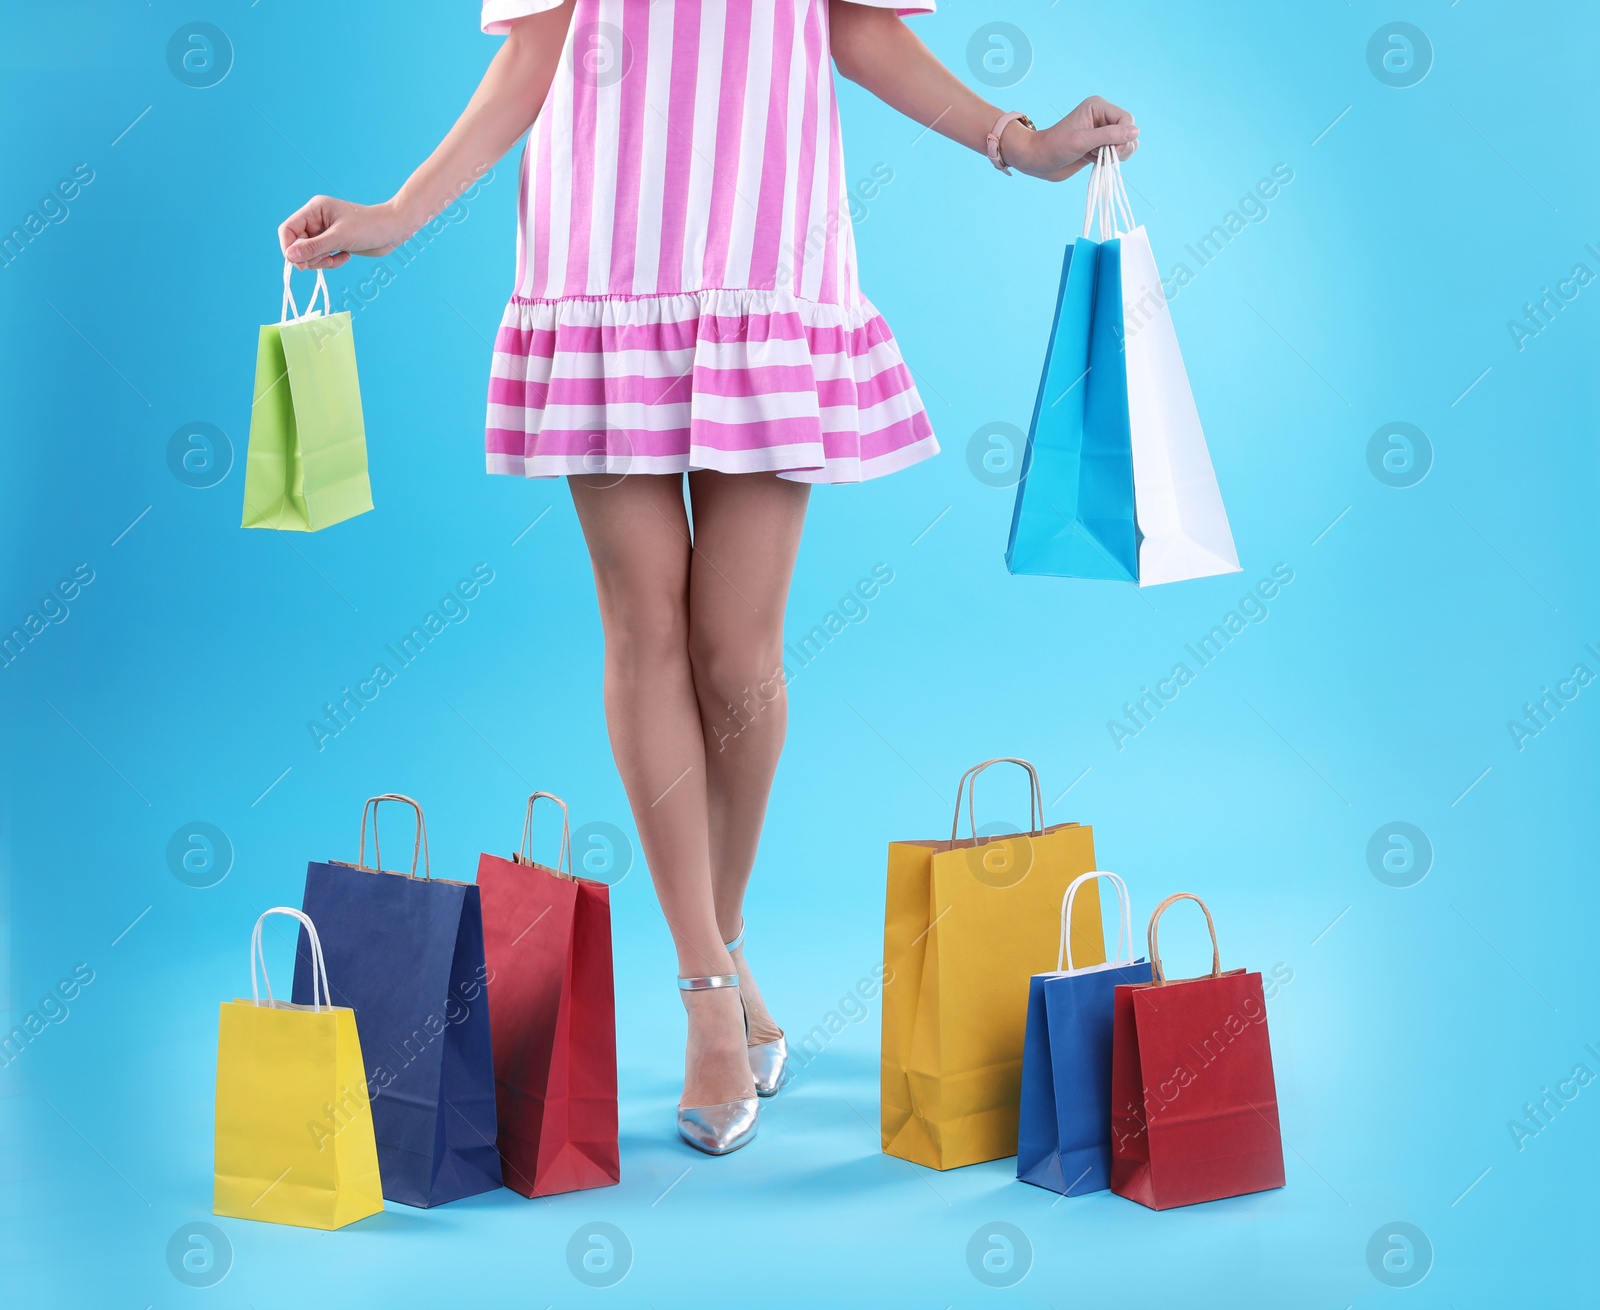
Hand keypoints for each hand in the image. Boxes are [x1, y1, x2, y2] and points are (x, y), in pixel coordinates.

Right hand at [278, 196, 409, 269]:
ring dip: (321, 261)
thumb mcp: (339, 238)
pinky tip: (345, 257)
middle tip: (323, 262)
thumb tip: (290, 256)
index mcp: (314, 210)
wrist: (393, 231)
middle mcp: (317, 220)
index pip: (288, 229)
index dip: (288, 247)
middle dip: (309, 256)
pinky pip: (323, 257)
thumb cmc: (369, 227)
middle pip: (297, 244)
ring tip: (336, 258)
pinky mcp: (335, 243)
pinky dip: (331, 262)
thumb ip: (314, 248)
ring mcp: (325, 232)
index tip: (297, 263)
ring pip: (310, 253)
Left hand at [1006, 96, 1137, 182]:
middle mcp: (1103, 117)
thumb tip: (1136, 132)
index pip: (1126, 119)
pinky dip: (1110, 160)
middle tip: (1101, 155)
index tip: (1110, 150)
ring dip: (1115, 155)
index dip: (1123, 136)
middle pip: (1129, 132)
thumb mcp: (1082, 141)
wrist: (1039, 161)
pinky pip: (1117, 153)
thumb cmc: (1055, 147)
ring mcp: (1102, 132)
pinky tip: (1094, 161)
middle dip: (1120, 147)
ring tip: (1096, 157)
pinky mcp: (1100, 146)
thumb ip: (1109, 136)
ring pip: (1126, 143)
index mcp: (1098, 107)